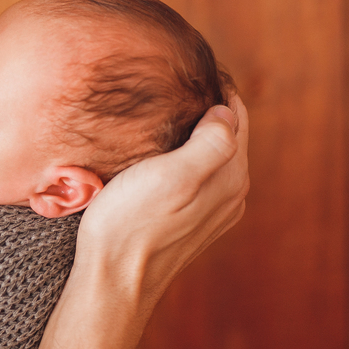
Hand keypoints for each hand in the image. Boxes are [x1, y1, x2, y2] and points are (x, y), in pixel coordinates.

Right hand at [77, 95, 249, 313]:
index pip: (236, 114)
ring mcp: (212, 211)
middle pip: (227, 134)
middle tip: (172, 85)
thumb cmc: (132, 223)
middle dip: (206, 108)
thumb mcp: (171, 174)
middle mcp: (230, 194)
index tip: (185, 69)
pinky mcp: (192, 223)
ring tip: (164, 112)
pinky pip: (198, 178)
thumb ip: (211, 142)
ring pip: (212, 157)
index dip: (214, 87)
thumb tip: (226, 111)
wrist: (112, 279)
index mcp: (231, 175)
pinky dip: (185, 158)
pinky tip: (161, 156)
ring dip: (193, 134)